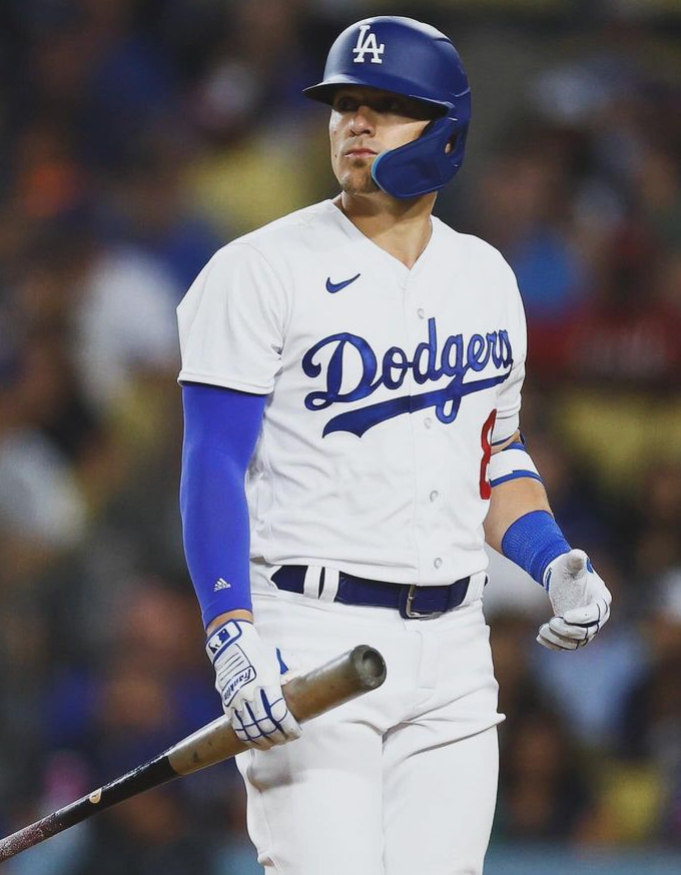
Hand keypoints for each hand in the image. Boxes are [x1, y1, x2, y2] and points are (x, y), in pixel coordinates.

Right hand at [206, 619, 301, 748]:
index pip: (279, 714)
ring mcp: (236, 699)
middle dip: (279, 737)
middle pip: (265, 726)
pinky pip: (237, 727)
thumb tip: (311, 679)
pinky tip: (256, 741)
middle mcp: (250, 692)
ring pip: (250, 730)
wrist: (230, 645)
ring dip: (263, 741)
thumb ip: (294, 670)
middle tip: (287, 739)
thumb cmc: (260, 651)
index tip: (297, 732)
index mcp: (266, 681)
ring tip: (273, 743)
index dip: (289, 728)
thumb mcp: (280, 657)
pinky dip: (247, 738)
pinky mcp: (227, 703)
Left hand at [537, 549, 611, 650]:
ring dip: (559, 639)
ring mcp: (587, 627)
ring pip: (576, 642)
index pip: (596, 613)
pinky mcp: (574, 633)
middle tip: (552, 622)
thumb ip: (576, 559)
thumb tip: (578, 554)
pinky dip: (554, 644)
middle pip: (587, 632)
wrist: (562, 578)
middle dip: (568, 630)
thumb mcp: (571, 562)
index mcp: (601, 599)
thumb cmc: (569, 569)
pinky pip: (566, 645)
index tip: (565, 616)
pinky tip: (540, 638)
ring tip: (542, 630)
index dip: (582, 617)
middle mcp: (598, 617)